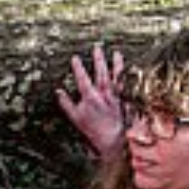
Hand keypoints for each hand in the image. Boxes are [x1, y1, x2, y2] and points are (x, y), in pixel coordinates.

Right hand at [57, 43, 126, 157]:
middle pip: (101, 74)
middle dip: (98, 60)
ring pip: (116, 78)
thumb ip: (66, 103)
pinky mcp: (125, 101)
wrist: (112, 141)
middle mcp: (104, 95)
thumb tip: (58, 91)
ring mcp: (116, 97)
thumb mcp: (75, 118)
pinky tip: (129, 70)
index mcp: (90, 98)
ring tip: (117, 53)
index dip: (78, 68)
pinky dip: (128, 78)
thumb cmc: (93, 131)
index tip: (75, 57)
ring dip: (116, 65)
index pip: (83, 79)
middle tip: (97, 47)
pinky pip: (126, 87)